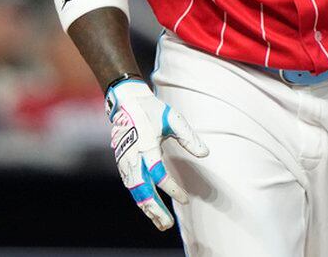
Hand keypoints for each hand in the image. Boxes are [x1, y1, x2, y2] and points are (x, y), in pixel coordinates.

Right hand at [106, 79, 208, 229]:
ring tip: (161, 223)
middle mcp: (133, 157)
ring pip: (134, 192)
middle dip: (155, 209)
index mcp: (146, 145)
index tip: (185, 199)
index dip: (171, 189)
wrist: (126, 103)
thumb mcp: (174, 119)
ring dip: (147, 208)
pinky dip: (139, 200)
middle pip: (142, 190)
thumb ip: (188, 137)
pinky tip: (149, 209)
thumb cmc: (152, 110)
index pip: (158, 174)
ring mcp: (125, 162)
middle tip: (168, 224)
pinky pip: (130, 186)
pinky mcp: (122, 163)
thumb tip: (205, 154)